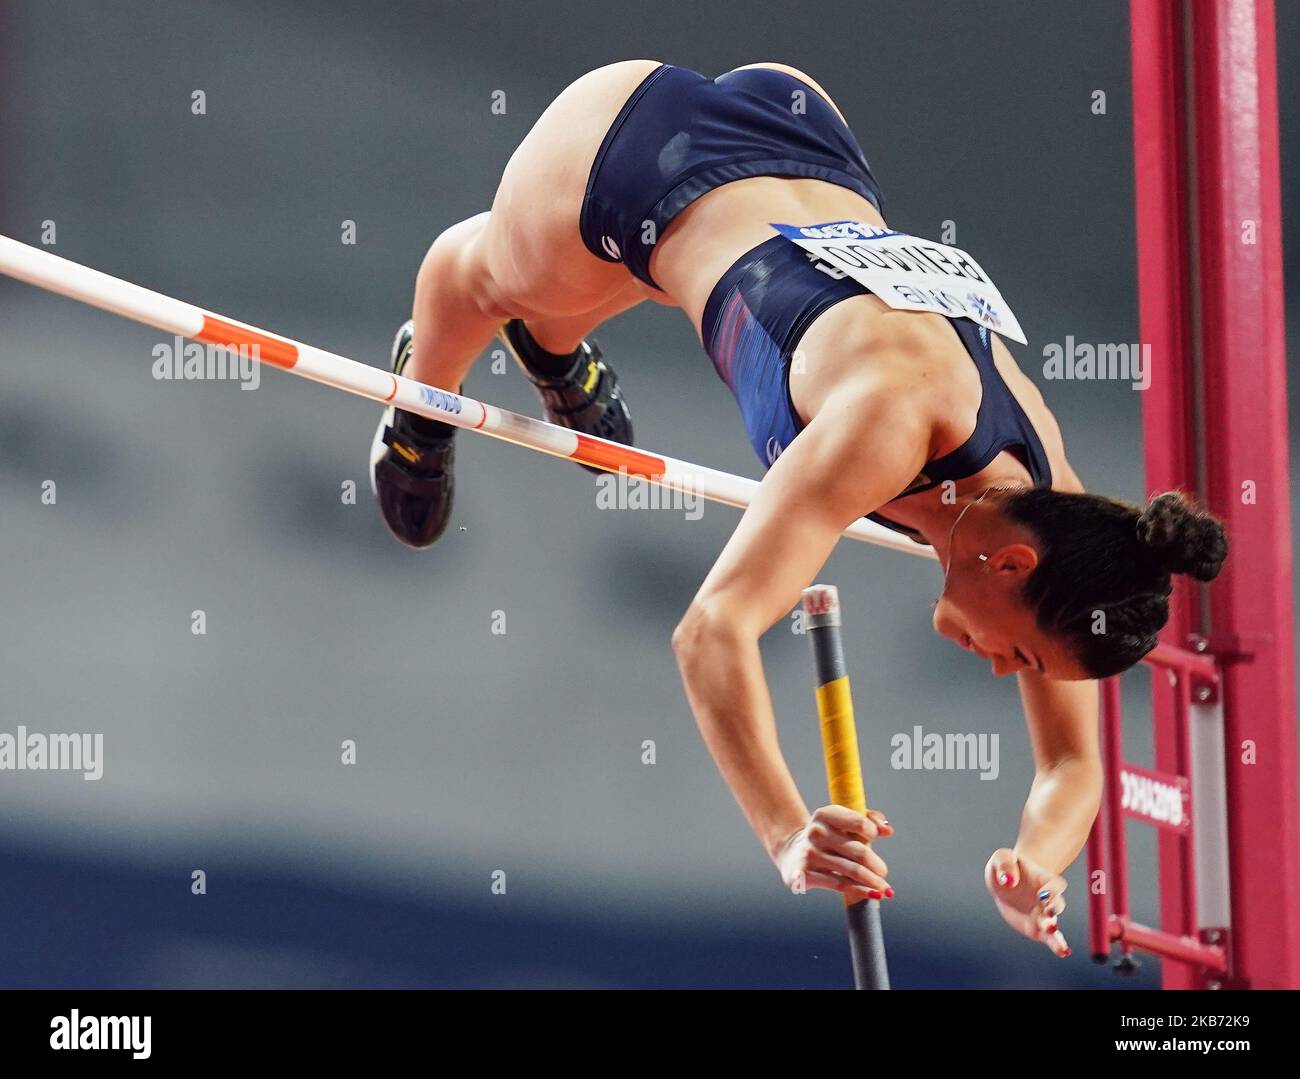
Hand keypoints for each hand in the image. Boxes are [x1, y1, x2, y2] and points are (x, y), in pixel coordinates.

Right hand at [774, 805, 893, 902]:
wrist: (792, 853)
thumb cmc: (828, 836)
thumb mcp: (843, 821)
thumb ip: (869, 819)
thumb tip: (888, 831)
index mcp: (825, 815)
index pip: (859, 822)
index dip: (871, 831)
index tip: (874, 837)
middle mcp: (816, 832)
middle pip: (859, 852)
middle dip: (877, 866)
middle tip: (883, 873)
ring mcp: (809, 854)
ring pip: (853, 871)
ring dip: (874, 882)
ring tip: (885, 889)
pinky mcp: (804, 874)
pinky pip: (840, 885)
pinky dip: (860, 892)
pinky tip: (873, 895)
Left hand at [984, 848, 1069, 956]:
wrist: (1006, 881)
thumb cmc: (1006, 866)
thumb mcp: (1001, 858)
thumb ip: (1005, 864)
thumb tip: (1009, 880)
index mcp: (1042, 879)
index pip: (1055, 883)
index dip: (1052, 889)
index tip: (1041, 893)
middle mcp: (1047, 898)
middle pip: (1057, 903)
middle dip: (1054, 908)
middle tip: (1048, 911)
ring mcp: (1043, 914)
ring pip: (1054, 923)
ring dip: (1054, 929)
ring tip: (1051, 931)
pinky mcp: (1037, 928)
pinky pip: (1050, 938)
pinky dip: (1057, 945)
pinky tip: (1063, 952)